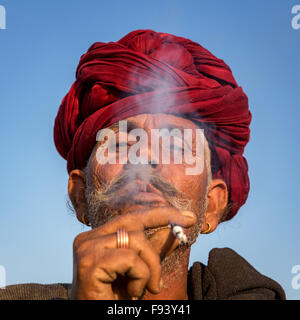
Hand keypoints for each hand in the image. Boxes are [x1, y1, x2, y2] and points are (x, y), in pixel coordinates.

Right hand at [71, 207, 195, 299]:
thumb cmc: (115, 299)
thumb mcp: (140, 271)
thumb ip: (154, 249)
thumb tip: (177, 230)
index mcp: (97, 237)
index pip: (131, 217)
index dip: (160, 214)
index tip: (188, 217)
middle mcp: (88, 239)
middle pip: (134, 224)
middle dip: (158, 244)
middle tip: (171, 260)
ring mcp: (86, 249)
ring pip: (136, 239)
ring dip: (150, 267)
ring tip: (146, 289)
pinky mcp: (89, 264)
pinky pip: (130, 259)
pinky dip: (141, 277)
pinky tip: (131, 294)